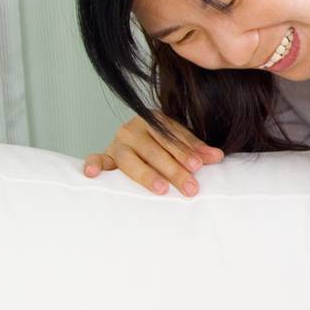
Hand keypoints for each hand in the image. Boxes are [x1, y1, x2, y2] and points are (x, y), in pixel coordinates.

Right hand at [83, 114, 222, 195]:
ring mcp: (118, 143)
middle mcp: (134, 129)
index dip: (186, 151)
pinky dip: (93, 164)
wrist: (136, 142)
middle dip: (175, 170)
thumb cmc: (162, 145)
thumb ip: (196, 149)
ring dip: (147, 174)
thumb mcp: (179, 143)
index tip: (199, 166)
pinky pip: (97, 159)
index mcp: (154, 121)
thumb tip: (217, 156)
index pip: (172, 138)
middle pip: (156, 151)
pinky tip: (92, 174)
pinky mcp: (105, 156)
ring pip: (131, 159)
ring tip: (162, 189)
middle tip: (190, 187)